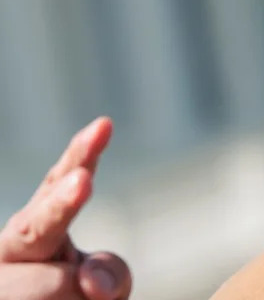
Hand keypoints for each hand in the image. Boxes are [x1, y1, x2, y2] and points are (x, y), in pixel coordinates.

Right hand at [0, 118, 132, 298]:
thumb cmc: (74, 298)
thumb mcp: (102, 282)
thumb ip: (109, 274)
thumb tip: (92, 285)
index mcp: (38, 224)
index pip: (59, 183)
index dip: (81, 155)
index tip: (104, 124)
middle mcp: (11, 245)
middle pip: (36, 226)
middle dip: (61, 205)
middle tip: (82, 182)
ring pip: (53, 287)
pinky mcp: (1, 298)